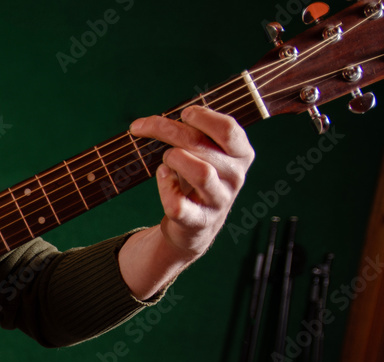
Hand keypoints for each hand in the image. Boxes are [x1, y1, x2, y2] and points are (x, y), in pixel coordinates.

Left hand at [130, 105, 253, 258]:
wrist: (197, 226)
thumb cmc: (197, 179)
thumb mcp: (204, 153)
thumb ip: (193, 133)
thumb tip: (157, 120)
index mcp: (241, 155)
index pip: (228, 129)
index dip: (203, 117)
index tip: (184, 114)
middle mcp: (235, 177)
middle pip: (202, 146)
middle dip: (167, 130)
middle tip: (142, 127)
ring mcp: (218, 201)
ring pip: (200, 173)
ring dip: (173, 159)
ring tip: (165, 159)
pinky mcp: (198, 221)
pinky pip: (178, 204)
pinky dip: (165, 187)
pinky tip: (163, 177)